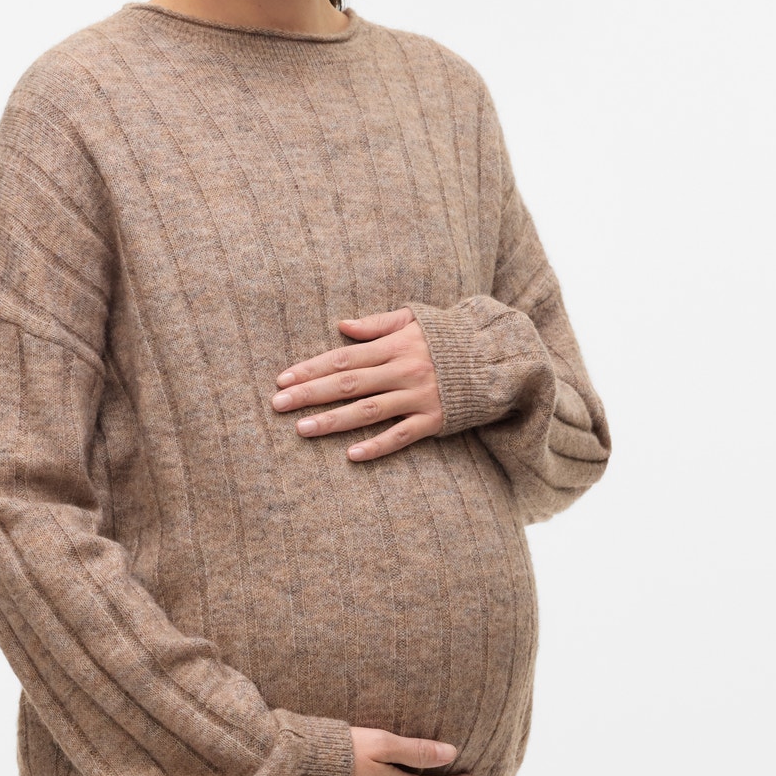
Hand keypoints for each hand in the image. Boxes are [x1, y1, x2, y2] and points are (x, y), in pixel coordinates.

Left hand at [270, 307, 443, 461]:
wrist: (496, 357)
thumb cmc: (449, 336)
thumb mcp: (414, 319)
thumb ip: (377, 324)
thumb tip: (342, 325)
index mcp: (395, 345)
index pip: (343, 358)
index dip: (311, 368)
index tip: (282, 379)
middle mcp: (403, 370)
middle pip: (348, 384)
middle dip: (310, 394)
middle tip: (278, 405)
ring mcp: (418, 397)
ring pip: (368, 411)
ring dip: (333, 422)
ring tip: (302, 430)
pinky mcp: (434, 420)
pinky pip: (401, 436)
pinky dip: (377, 447)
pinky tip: (351, 456)